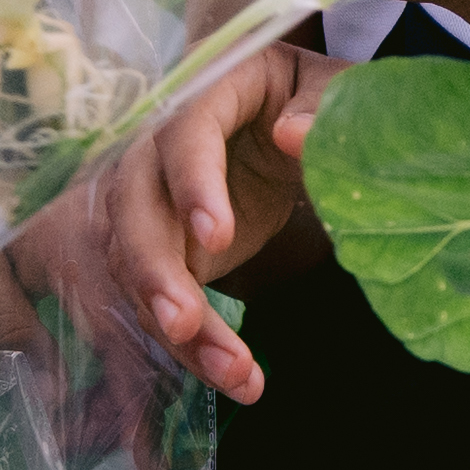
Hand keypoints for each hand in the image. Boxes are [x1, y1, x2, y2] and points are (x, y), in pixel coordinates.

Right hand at [3, 35, 324, 407]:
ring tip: (234, 373)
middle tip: (183, 324)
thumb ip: (321, 109)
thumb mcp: (335, 90)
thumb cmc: (314, 98)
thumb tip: (294, 137)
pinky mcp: (166, 250)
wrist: (289, 117)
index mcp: (207, 93)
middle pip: (133, 207)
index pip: (185, 135)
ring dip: (176, 327)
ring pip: (137, 266)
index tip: (218, 238)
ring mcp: (154, 202)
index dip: (194, 186)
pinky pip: (161, 300)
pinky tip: (238, 380)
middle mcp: (160, 147)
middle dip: (153, 271)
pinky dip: (191, 346)